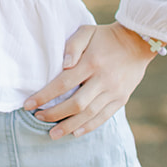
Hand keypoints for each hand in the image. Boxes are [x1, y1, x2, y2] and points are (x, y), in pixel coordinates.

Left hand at [22, 22, 153, 138]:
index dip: (44, 96)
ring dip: (69, 125)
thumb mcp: (87, 32)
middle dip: (54, 114)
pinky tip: (75, 132)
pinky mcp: (121, 99)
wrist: (138, 42)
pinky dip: (89, 127)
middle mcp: (103, 79)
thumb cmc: (105, 37)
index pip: (63, 83)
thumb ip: (72, 46)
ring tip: (53, 134)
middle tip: (38, 118)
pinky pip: (104, 117)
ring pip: (89, 114)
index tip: (29, 104)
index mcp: (91, 62)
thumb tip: (63, 66)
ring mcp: (114, 91)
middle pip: (75, 103)